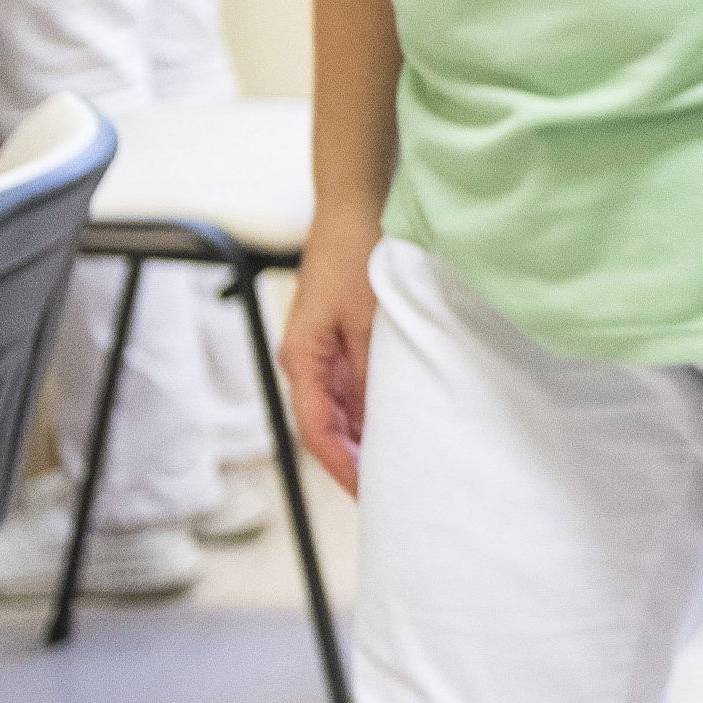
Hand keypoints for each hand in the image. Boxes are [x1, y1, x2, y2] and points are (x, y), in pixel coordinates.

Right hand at [281, 213, 381, 492]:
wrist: (354, 211)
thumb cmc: (356, 258)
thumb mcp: (369, 319)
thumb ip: (371, 371)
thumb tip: (378, 421)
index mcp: (302, 359)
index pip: (317, 429)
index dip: (341, 464)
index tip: (366, 491)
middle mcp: (307, 362)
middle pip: (327, 425)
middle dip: (354, 459)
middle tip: (391, 490)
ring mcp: (324, 352)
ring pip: (342, 408)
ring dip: (366, 435)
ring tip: (399, 465)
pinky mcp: (342, 340)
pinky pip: (355, 387)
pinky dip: (374, 407)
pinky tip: (400, 421)